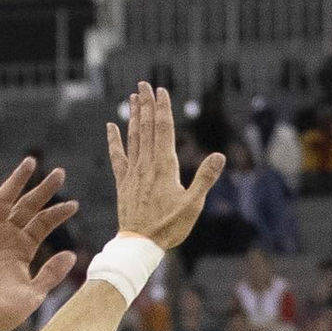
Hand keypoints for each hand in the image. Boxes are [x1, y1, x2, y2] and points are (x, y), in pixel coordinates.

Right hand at [0, 156, 78, 330]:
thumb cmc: (2, 313)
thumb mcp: (34, 294)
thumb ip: (51, 274)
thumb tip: (73, 256)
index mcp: (24, 249)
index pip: (43, 224)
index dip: (58, 213)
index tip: (74, 205)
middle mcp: (8, 237)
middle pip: (28, 206)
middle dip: (44, 189)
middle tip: (60, 172)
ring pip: (4, 201)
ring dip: (16, 182)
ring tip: (30, 163)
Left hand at [107, 80, 224, 250]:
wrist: (140, 245)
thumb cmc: (170, 227)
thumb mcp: (193, 205)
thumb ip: (205, 178)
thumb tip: (220, 156)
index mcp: (165, 167)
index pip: (163, 130)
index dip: (162, 109)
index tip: (160, 91)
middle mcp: (147, 164)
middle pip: (146, 128)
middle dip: (145, 105)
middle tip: (144, 85)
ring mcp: (133, 172)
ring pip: (133, 137)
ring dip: (133, 116)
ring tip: (132, 97)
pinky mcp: (123, 183)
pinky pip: (117, 157)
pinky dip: (114, 140)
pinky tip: (111, 126)